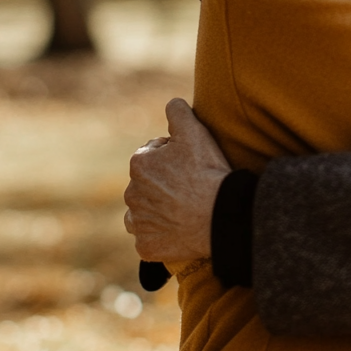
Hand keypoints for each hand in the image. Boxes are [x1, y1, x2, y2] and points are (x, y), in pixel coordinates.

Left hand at [124, 98, 231, 261]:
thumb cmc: (207, 171)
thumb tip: (171, 103)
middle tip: (191, 185)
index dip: (175, 156)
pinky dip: (161, 234)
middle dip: (164, 182)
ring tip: (185, 208)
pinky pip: (150, 238)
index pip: (153, 155)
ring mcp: (138, 223)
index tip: (192, 163)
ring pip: (144, 212)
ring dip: (158, 209)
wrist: (219, 215)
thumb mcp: (195, 132)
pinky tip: (179, 229)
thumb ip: (178, 112)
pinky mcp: (146, 247)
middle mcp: (131, 194)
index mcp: (139, 164)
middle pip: (148, 184)